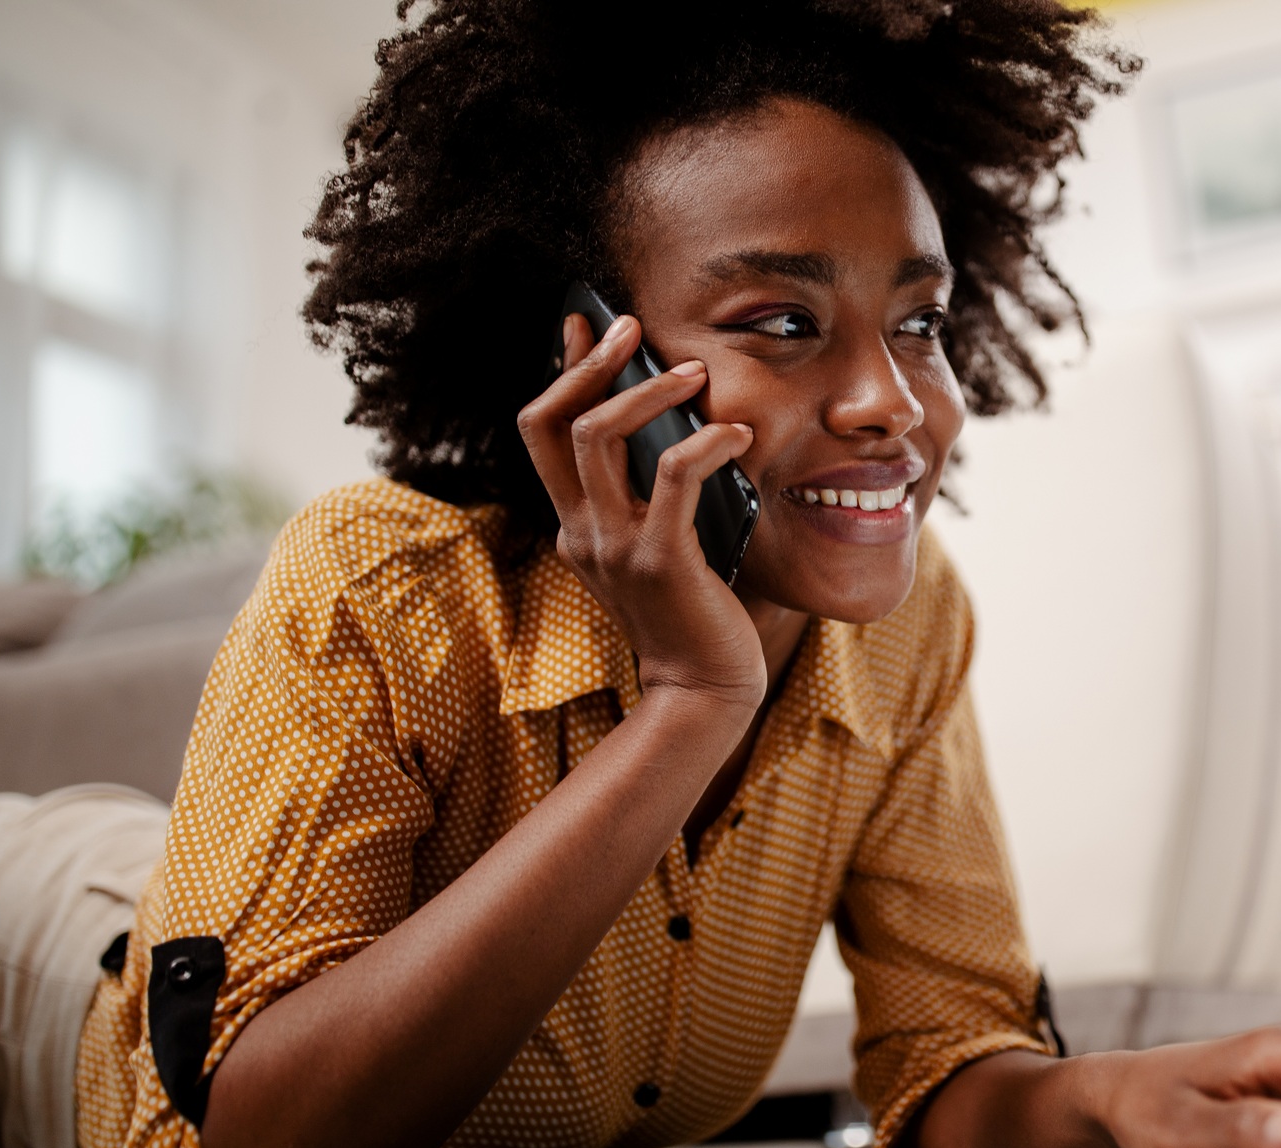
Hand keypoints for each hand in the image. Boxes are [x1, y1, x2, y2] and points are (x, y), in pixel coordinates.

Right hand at [516, 312, 764, 707]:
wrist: (703, 690)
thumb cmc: (693, 614)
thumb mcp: (654, 550)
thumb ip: (647, 501)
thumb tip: (675, 430)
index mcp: (575, 526)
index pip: (541, 431)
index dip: (560, 371)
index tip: (582, 323)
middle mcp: (581, 531)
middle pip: (554, 422)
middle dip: (590, 362)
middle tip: (632, 326)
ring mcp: (614, 546)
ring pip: (600, 437)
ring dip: (649, 390)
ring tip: (695, 372)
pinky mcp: (661, 560)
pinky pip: (673, 475)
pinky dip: (707, 442)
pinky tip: (740, 434)